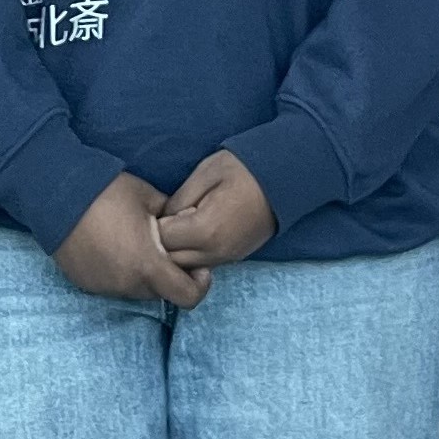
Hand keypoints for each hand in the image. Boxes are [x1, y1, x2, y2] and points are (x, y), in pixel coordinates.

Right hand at [54, 174, 208, 307]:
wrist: (56, 195)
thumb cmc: (107, 193)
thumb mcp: (151, 199)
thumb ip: (175, 219)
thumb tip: (187, 225)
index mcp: (149, 266)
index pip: (188, 297)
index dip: (199, 284)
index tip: (198, 267)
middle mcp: (127, 284)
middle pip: (162, 293)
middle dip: (170, 275)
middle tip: (166, 249)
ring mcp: (105, 286)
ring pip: (137, 290)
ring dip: (144, 275)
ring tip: (136, 245)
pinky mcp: (86, 283)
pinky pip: (114, 285)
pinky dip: (120, 273)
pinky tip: (113, 248)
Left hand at [155, 151, 276, 272]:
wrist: (285, 177)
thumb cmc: (243, 170)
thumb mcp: (204, 174)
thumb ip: (178, 201)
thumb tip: (161, 219)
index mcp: (205, 231)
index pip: (161, 241)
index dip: (152, 225)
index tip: (155, 210)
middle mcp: (215, 253)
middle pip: (170, 262)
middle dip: (160, 243)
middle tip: (163, 218)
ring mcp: (227, 259)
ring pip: (186, 268)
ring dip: (175, 251)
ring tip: (178, 225)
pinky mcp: (234, 258)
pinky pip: (202, 264)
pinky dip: (191, 254)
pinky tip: (192, 232)